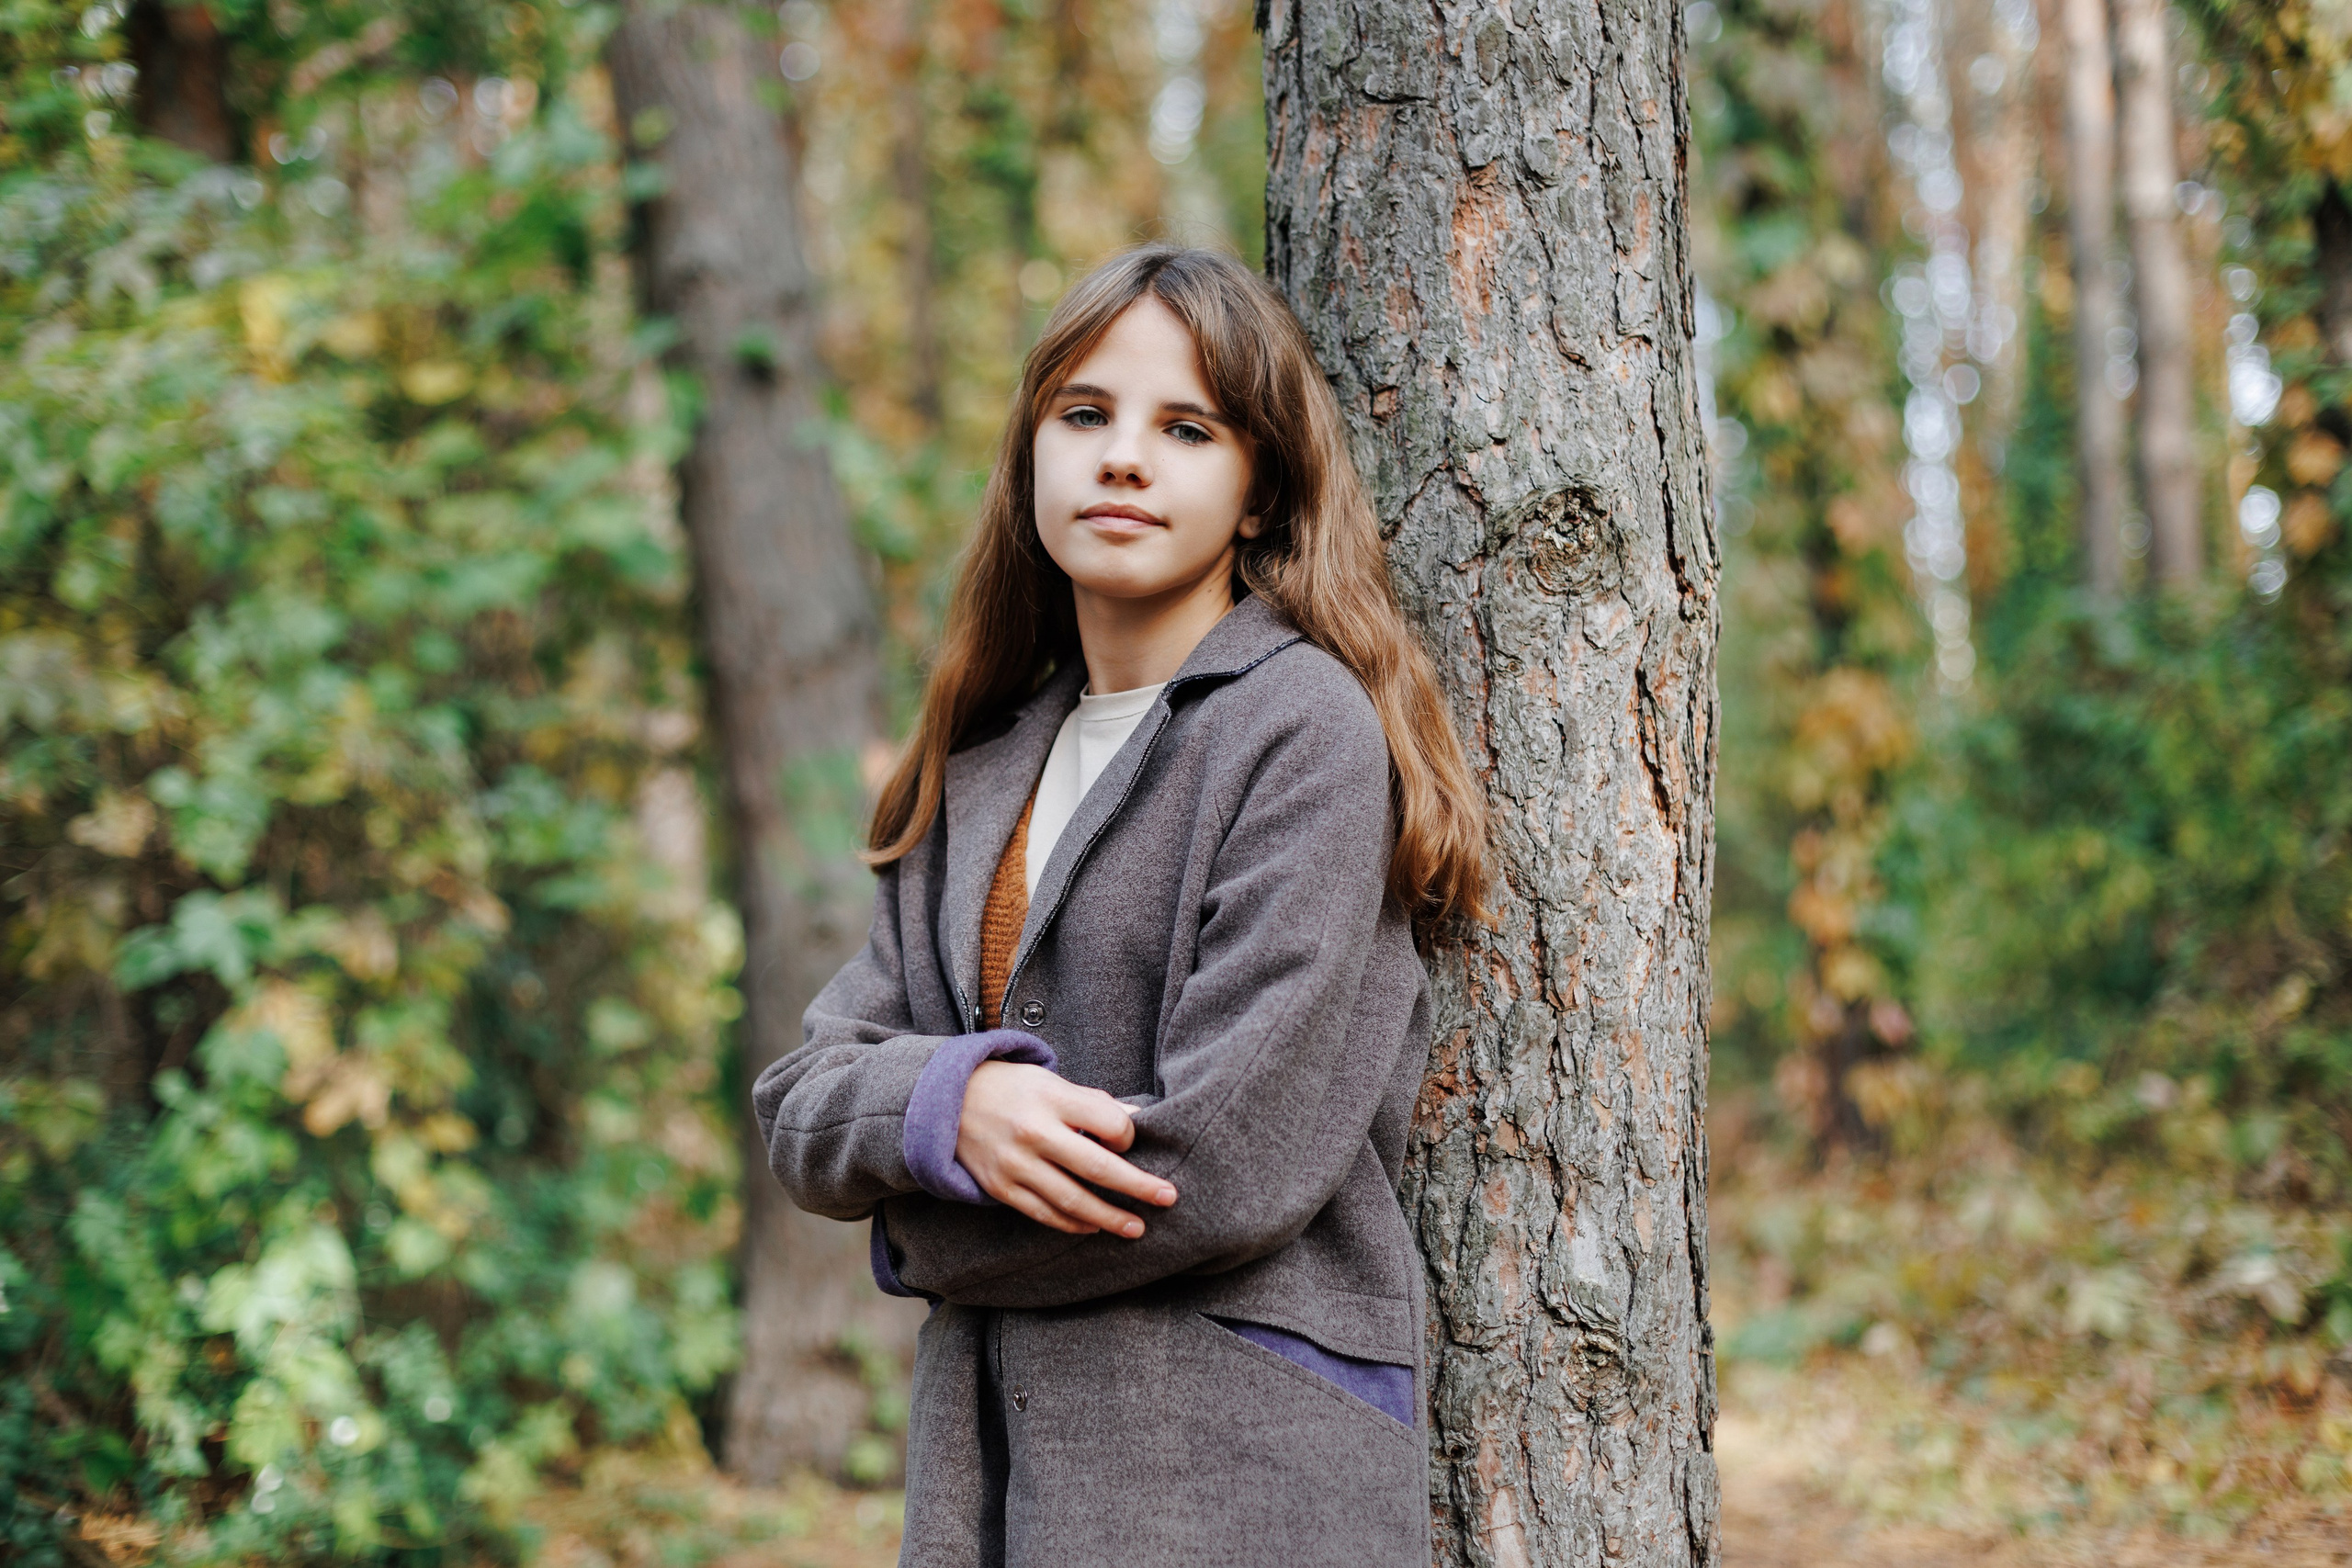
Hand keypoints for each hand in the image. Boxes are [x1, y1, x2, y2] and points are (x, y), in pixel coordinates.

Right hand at [956, 1061, 1178, 1235]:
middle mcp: (1034, 1132)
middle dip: (1138, 1187)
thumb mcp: (1051, 1081)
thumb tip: (1140, 1119)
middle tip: (1168, 1197)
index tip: (1129, 1142)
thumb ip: (1094, 1103)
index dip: (1128, 1136)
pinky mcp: (1001, 1188)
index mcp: (1051, 1098)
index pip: (1109, 1124)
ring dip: (1110, 1218)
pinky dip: (1072, 1224)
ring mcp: (1015, 1164)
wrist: (947, 1103)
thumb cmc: (1012, 1089)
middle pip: (1097, 1168)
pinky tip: (1094, 1227)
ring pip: (1072, 1201)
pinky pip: (1044, 1214)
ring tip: (1136, 1227)